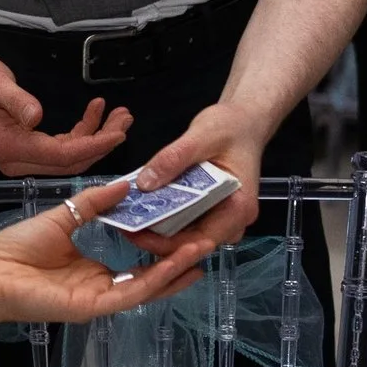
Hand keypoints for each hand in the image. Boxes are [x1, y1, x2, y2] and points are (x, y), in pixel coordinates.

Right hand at [0, 52, 130, 176]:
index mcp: (11, 148)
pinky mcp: (25, 147)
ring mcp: (21, 156)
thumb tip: (36, 116)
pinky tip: (93, 114)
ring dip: (95, 138)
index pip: (62, 154)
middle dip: (102, 143)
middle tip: (125, 120)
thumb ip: (16, 100)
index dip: (93, 145)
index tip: (118, 133)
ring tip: (118, 115)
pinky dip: (81, 133)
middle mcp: (17, 159)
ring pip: (69, 156)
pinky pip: (60, 147)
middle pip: (70, 161)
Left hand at [0, 177, 215, 327]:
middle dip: (181, 262)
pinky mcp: (92, 306)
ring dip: (176, 270)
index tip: (188, 231)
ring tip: (203, 250)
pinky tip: (175, 265)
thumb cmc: (19, 247)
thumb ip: (94, 203)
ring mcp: (99, 300)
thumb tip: (124, 185)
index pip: (140, 264)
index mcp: (96, 272)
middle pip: (152, 278)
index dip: (166, 250)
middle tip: (209, 242)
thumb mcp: (64, 217)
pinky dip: (155, 280)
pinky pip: (130, 294)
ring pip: (148, 288)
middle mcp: (102, 288)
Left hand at [120, 99, 276, 260]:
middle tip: (123, 227)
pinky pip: (186, 221)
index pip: (201, 241)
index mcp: (238, 208)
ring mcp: (221, 217)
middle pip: (192, 242)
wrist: (243, 120)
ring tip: (127, 219)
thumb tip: (145, 184)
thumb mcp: (201, 136)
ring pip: (187, 234)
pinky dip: (164, 216)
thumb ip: (173, 159)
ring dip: (158, 230)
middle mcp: (232, 220)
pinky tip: (141, 208)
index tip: (137, 235)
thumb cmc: (230, 126)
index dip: (168, 246)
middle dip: (157, 239)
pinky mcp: (209, 210)